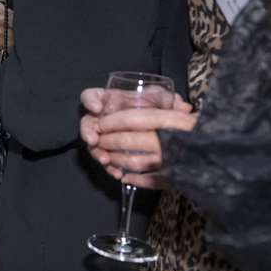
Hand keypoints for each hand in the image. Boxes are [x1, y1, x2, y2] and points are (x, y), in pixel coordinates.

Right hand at [78, 87, 196, 188]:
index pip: (91, 96)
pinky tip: (118, 173)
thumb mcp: (162, 100)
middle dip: (88, 131)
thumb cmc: (154, 106)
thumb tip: (184, 107)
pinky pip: (106, 160)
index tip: (97, 108)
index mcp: (109, 101)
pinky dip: (111, 167)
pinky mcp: (111, 153)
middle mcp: (102, 119)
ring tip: (105, 159)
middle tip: (94, 139)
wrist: (158, 124)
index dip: (90, 101)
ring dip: (97, 152)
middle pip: (87, 122)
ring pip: (93, 145)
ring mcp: (104, 137)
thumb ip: (169, 100)